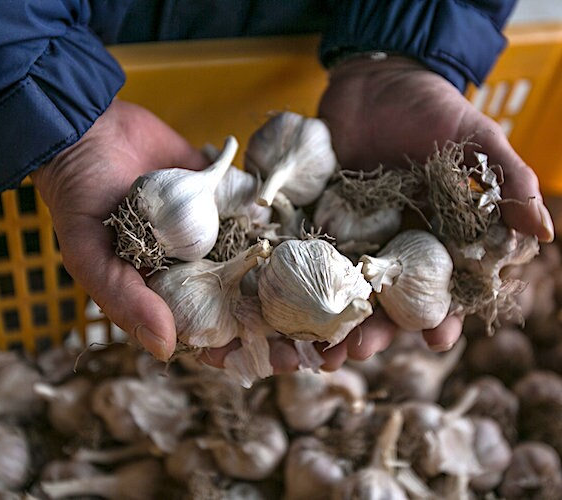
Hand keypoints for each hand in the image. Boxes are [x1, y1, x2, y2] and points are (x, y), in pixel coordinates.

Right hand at [30, 99, 338, 372]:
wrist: (91, 131)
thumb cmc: (81, 199)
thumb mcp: (90, 255)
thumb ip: (125, 301)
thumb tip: (166, 351)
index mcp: (166, 292)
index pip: (208, 335)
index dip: (242, 353)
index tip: (282, 363)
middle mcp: (195, 268)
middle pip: (244, 304)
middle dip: (281, 324)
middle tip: (325, 337)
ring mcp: (215, 234)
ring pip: (260, 264)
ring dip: (293, 281)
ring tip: (334, 297)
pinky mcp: (228, 199)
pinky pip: (260, 217)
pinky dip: (285, 228)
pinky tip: (319, 240)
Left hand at [316, 55, 553, 357]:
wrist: (375, 81)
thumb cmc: (432, 109)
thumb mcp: (477, 140)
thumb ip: (507, 183)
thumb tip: (544, 232)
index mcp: (435, 237)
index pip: (440, 288)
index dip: (441, 317)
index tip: (438, 341)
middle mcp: (393, 244)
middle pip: (385, 298)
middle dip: (376, 329)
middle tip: (361, 351)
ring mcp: (353, 235)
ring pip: (344, 286)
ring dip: (332, 317)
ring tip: (321, 346)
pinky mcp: (318, 219)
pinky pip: (308, 254)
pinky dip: (297, 279)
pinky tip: (285, 304)